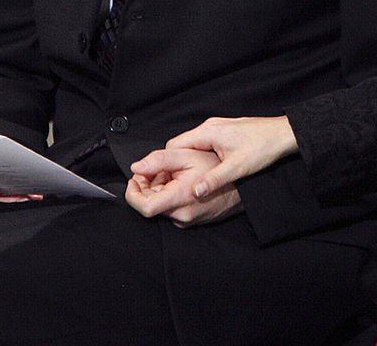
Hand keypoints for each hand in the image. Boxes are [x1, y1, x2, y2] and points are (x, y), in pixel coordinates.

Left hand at [126, 148, 241, 226]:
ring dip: (161, 190)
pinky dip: (171, 197)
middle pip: (150, 205)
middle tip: (162, 169)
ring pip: (161, 207)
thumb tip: (137, 167)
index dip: (133, 193)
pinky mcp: (192, 222)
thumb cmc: (219, 168)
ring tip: (177, 174)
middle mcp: (182, 215)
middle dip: (149, 186)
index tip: (135, 178)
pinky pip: (173, 210)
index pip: (143, 207)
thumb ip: (159, 159)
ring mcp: (187, 221)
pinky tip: (183, 183)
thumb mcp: (188, 155)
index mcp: (179, 199)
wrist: (243, 183)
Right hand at [161, 116, 298, 199]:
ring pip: (193, 145)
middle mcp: (209, 127)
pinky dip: (200, 157)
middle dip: (176, 164)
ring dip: (189, 161)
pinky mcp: (226, 133)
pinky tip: (206, 170)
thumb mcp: (238, 167)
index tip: (162, 180)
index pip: (174, 146)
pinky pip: (204, 144)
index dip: (165, 164)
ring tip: (188, 179)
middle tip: (173, 183)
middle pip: (181, 146)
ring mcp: (218, 128)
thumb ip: (214, 179)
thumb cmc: (264, 147)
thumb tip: (195, 192)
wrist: (284, 134)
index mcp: (207, 132)